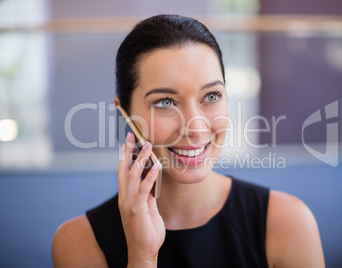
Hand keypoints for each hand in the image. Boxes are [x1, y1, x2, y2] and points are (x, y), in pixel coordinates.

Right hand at [118, 133, 164, 266]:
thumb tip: (151, 179)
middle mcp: (124, 198)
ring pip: (132, 176)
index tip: (129, 141)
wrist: (144, 251)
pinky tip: (156, 167)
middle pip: (123, 169)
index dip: (125, 156)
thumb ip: (147, 194)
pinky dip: (149, 177)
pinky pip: (143, 190)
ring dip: (140, 159)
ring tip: (147, 146)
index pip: (123, 172)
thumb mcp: (147, 208)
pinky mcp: (136, 210)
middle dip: (127, 151)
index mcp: (126, 196)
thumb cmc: (146, 230)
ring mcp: (128, 204)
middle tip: (132, 135)